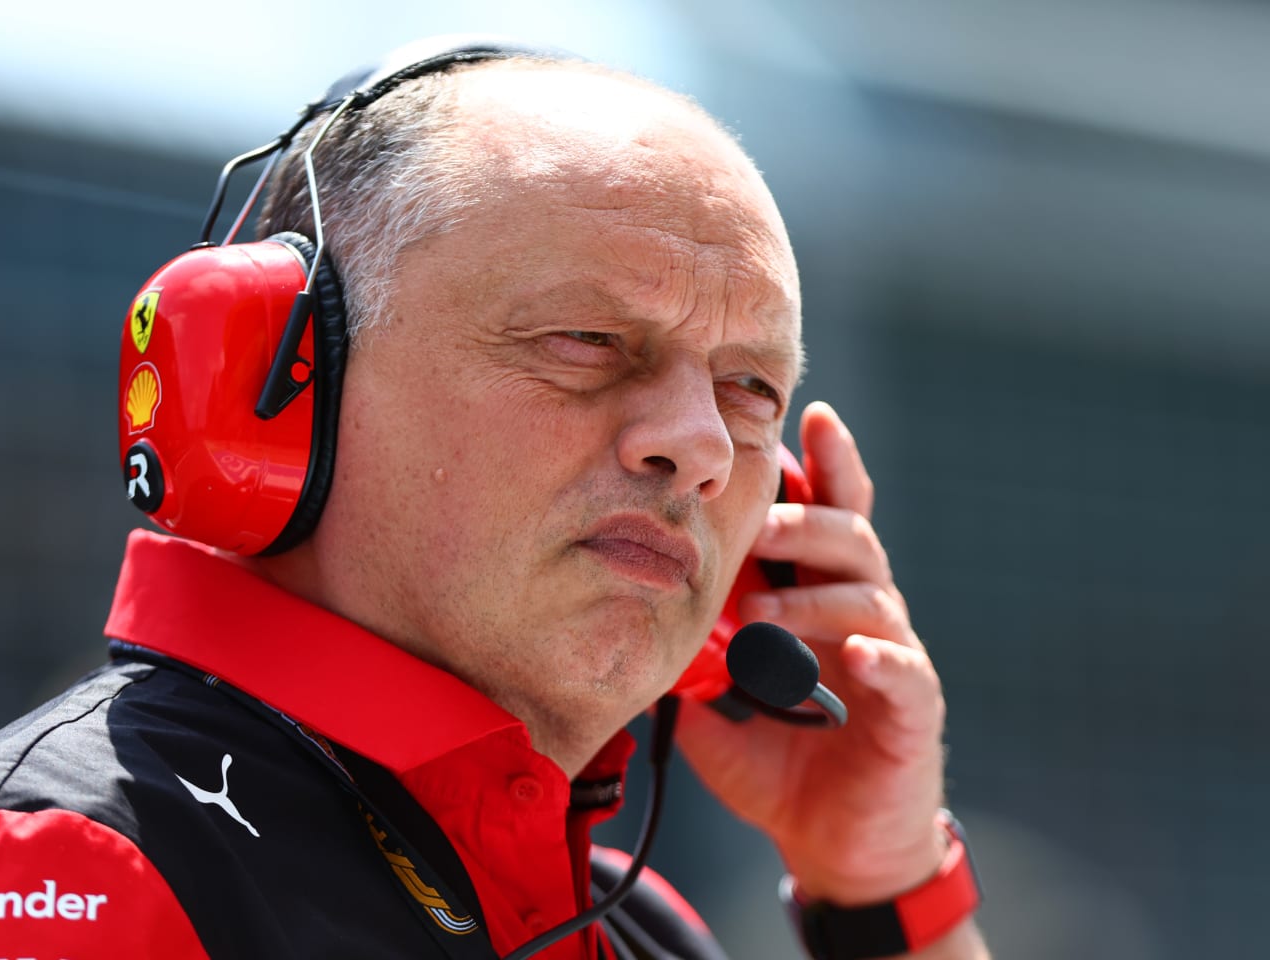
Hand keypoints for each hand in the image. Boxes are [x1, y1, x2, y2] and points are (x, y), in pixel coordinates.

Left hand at [677, 401, 947, 905]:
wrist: (837, 848)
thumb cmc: (780, 764)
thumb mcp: (717, 703)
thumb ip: (689, 655)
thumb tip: (632, 614)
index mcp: (818, 600)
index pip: (827, 516)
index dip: (823, 465)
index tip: (809, 414)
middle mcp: (862, 614)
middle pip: (852, 537)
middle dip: (807, 520)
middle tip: (763, 522)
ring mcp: (893, 657)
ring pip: (872, 595)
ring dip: (816, 597)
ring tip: (763, 615)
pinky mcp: (914, 709)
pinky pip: (905, 671)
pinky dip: (879, 657)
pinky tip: (854, 654)